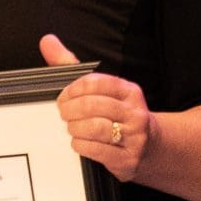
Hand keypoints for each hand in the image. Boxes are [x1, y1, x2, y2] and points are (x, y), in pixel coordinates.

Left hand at [43, 34, 154, 181]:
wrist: (152, 147)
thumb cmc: (119, 115)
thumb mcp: (102, 90)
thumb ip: (73, 66)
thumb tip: (48, 41)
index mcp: (129, 91)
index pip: (94, 82)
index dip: (72, 90)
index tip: (64, 96)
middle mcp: (135, 113)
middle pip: (92, 105)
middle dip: (70, 110)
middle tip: (63, 114)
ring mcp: (134, 137)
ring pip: (95, 128)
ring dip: (75, 128)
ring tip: (72, 128)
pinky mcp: (128, 158)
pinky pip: (97, 150)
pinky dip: (80, 145)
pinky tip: (79, 142)